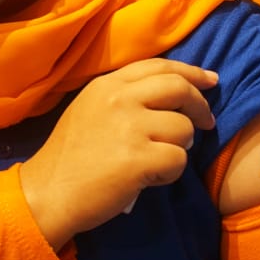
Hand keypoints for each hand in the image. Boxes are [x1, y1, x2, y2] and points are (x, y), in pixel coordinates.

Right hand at [20, 58, 217, 248]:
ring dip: (180, 147)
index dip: (192, 72)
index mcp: (108, 84)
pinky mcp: (138, 159)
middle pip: (180, 88)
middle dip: (200, 106)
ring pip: (183, 128)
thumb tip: (175, 95)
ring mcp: (129, 128)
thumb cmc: (70, 157)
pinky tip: (150, 178)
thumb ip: (125, 96)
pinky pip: (178, 159)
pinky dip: (171, 172)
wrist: (48, 193)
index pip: (160, 66)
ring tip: (158, 160)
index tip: (211, 81)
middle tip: (205, 122)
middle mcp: (119, 99)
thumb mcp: (90, 109)